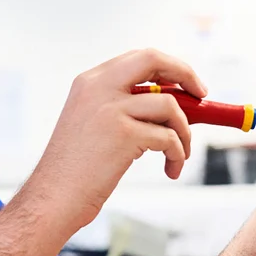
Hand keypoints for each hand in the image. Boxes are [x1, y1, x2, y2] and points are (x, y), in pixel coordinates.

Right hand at [28, 48, 207, 229]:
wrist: (53, 197)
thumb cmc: (74, 169)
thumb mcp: (91, 124)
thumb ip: (122, 105)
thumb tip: (171, 103)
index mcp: (87, 83)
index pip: (138, 58)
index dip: (168, 67)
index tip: (186, 85)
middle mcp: (97, 88)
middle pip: (153, 60)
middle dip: (186, 74)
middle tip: (201, 97)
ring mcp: (110, 109)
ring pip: (170, 106)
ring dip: (184, 132)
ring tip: (178, 154)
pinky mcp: (124, 134)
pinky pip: (169, 138)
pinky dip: (177, 154)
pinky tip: (170, 169)